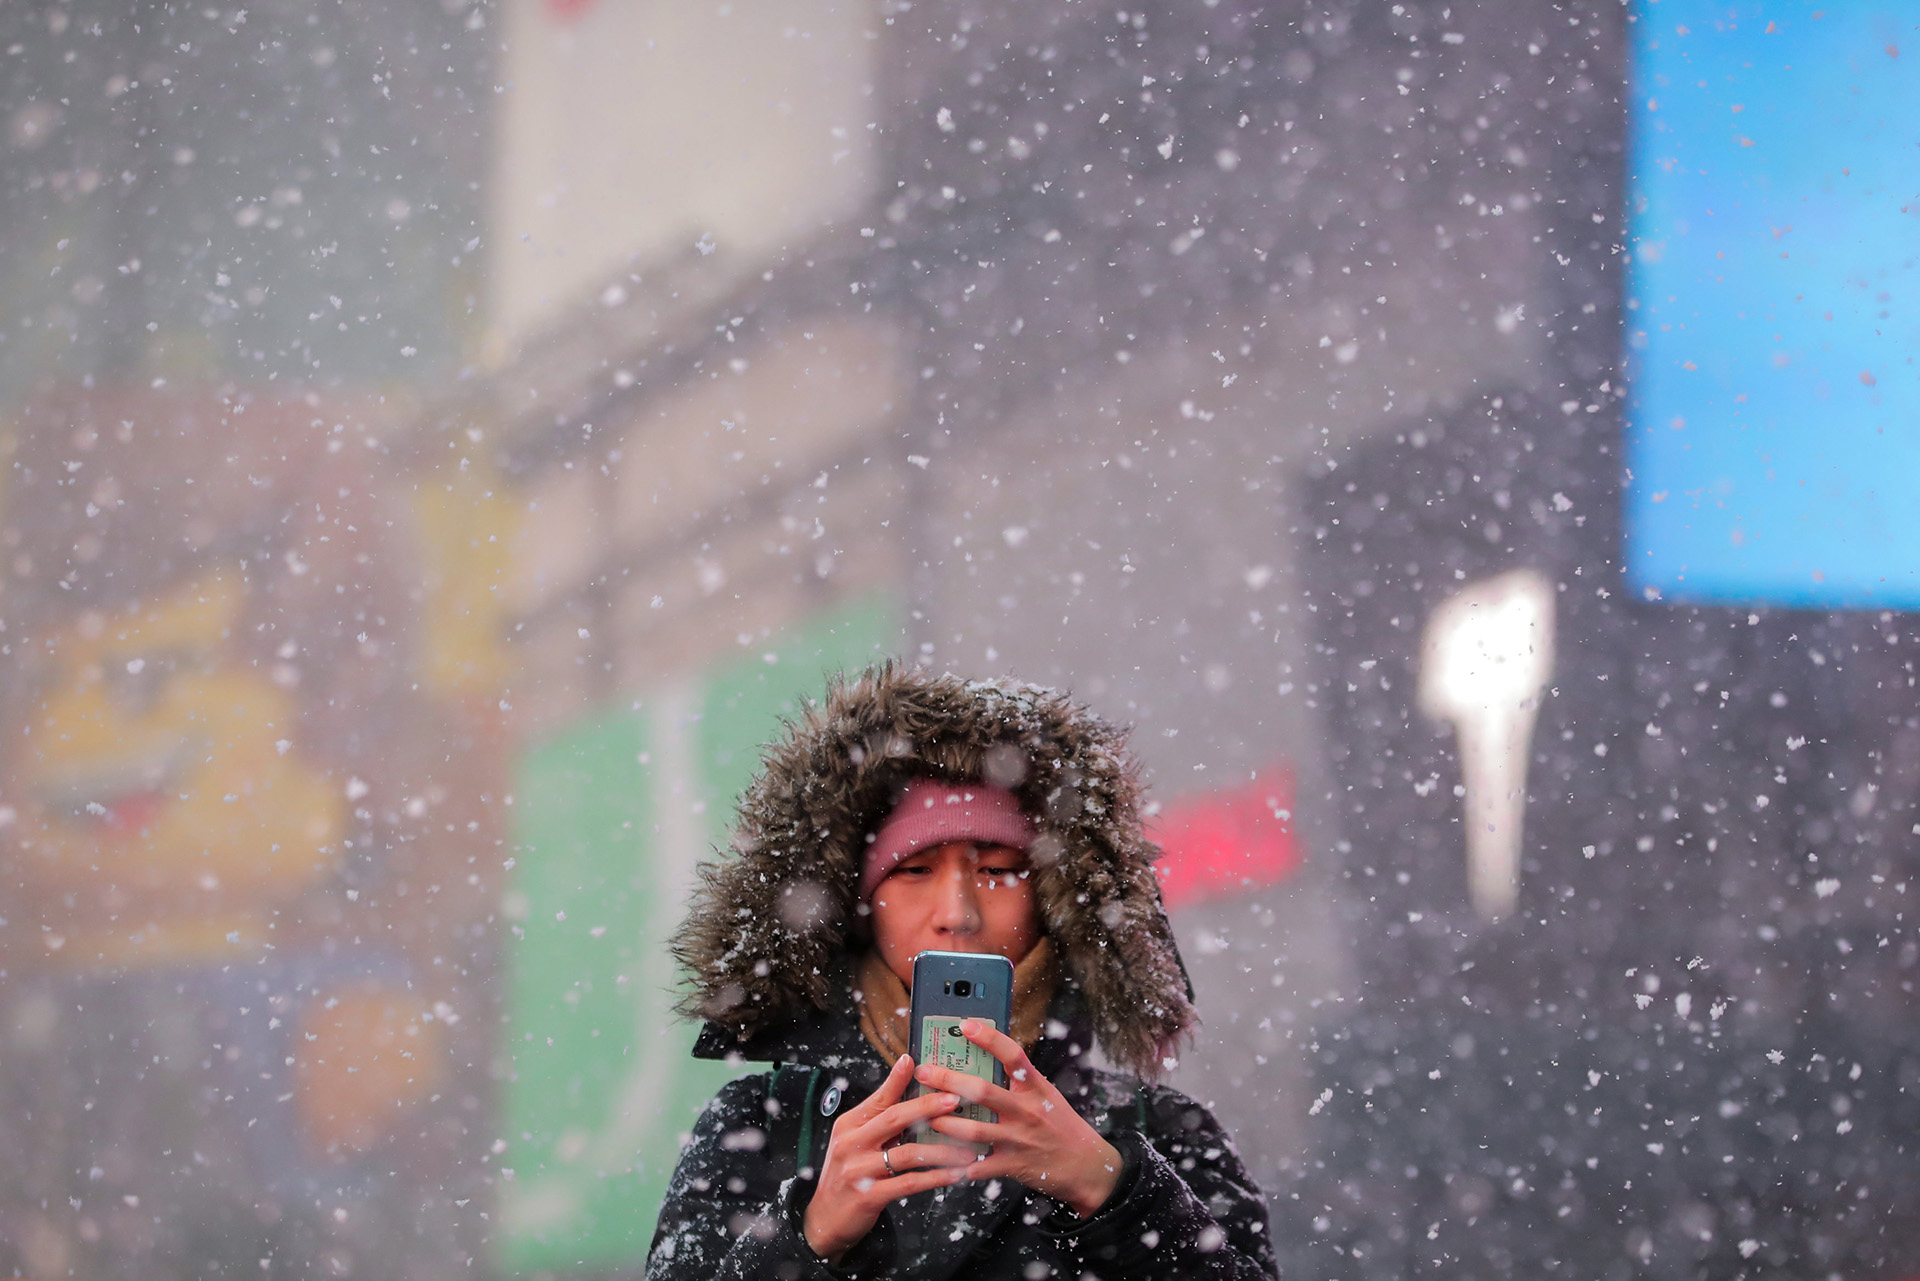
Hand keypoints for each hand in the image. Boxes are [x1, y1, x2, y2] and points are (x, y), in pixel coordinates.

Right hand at [801, 1054, 977, 1264]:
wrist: (825, 1218)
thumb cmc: (848, 1174)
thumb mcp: (854, 1141)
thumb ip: (877, 1120)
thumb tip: (907, 1092)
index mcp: (849, 1125)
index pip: (878, 1098)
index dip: (897, 1080)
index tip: (916, 1062)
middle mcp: (851, 1144)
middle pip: (894, 1118)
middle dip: (927, 1107)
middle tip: (955, 1100)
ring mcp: (858, 1170)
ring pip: (907, 1154)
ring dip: (942, 1150)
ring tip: (967, 1150)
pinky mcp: (868, 1196)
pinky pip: (908, 1184)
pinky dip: (934, 1178)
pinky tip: (953, 1175)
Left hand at [918, 1019, 1123, 1218]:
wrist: (1088, 1167)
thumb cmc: (1061, 1126)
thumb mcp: (1047, 1096)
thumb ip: (1020, 1081)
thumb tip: (987, 1057)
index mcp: (1036, 1088)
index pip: (1012, 1055)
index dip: (988, 1038)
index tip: (964, 1025)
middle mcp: (1027, 1111)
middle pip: (982, 1091)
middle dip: (948, 1081)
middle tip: (924, 1072)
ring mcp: (1019, 1139)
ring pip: (974, 1130)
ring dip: (944, 1123)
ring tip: (924, 1116)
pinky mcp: (1013, 1165)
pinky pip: (979, 1166)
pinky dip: (957, 1165)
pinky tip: (938, 1160)